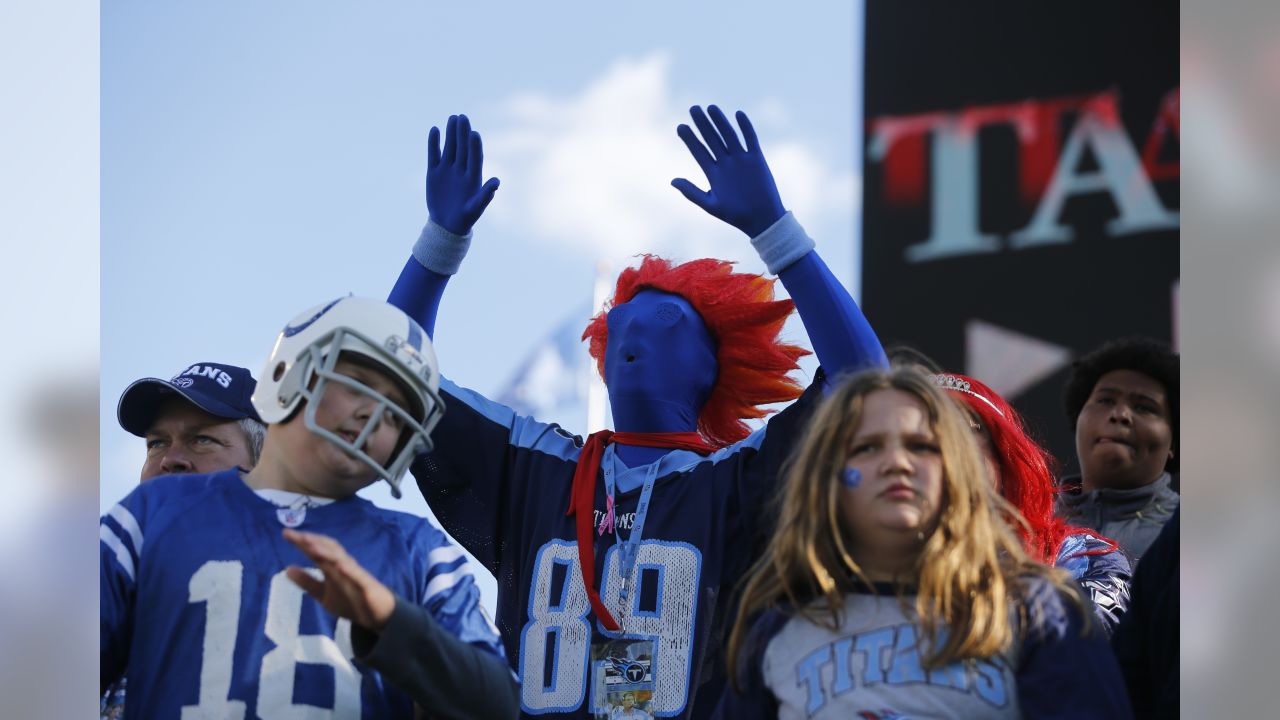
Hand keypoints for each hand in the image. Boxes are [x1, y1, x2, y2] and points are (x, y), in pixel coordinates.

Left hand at [283, 528, 395, 632]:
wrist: (377, 615)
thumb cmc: (351, 600)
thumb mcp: (323, 594)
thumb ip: (307, 582)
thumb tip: (287, 569)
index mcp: (332, 567)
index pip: (316, 551)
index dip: (302, 542)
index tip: (286, 533)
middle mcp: (343, 566)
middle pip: (328, 549)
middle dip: (313, 541)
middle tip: (296, 535)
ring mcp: (355, 574)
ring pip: (341, 559)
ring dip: (327, 552)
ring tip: (311, 546)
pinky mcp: (366, 585)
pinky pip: (357, 576)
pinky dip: (349, 569)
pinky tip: (339, 566)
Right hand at [426, 114, 499, 235]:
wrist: (446, 224)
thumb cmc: (465, 217)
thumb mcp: (476, 207)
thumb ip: (485, 194)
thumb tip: (497, 182)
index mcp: (473, 176)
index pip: (475, 157)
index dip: (475, 146)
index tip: (474, 133)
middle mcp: (461, 169)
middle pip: (462, 148)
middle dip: (463, 133)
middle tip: (463, 117)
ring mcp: (448, 169)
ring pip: (449, 147)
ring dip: (451, 133)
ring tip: (452, 118)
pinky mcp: (434, 171)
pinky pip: (434, 154)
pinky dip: (434, 143)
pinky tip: (434, 130)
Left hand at [671, 105, 786, 237]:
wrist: (762, 220)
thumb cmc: (735, 215)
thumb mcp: (710, 204)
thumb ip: (691, 192)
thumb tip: (672, 181)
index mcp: (713, 173)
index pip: (699, 151)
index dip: (690, 139)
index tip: (680, 126)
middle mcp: (726, 163)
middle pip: (712, 139)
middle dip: (702, 124)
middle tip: (693, 109)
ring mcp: (741, 160)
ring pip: (729, 136)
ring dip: (720, 122)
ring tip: (710, 107)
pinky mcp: (757, 159)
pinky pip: (751, 139)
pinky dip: (746, 127)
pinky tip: (738, 114)